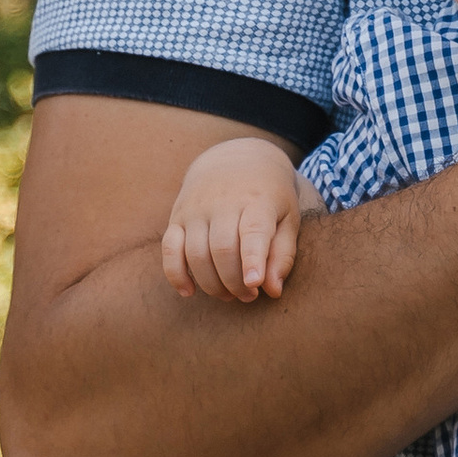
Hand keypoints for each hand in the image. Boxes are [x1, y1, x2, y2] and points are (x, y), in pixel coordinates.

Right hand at [160, 143, 304, 303]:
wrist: (234, 159)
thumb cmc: (268, 196)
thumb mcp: (288, 218)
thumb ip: (283, 255)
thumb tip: (272, 291)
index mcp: (258, 200)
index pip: (253, 231)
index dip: (253, 259)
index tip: (254, 284)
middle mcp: (223, 203)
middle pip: (222, 249)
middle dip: (235, 282)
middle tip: (249, 297)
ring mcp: (196, 209)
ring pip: (196, 254)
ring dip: (211, 284)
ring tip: (230, 295)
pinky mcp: (177, 216)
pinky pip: (169, 249)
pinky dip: (175, 274)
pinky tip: (189, 291)